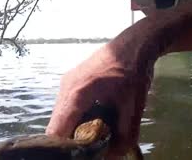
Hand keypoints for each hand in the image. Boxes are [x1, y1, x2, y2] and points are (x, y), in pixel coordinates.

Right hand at [45, 43, 152, 157]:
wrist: (135, 44)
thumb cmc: (133, 72)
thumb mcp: (132, 106)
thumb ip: (124, 134)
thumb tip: (114, 155)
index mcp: (77, 94)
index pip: (57, 130)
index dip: (64, 148)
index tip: (78, 155)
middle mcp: (66, 87)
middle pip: (57, 123)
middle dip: (70, 139)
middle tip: (88, 148)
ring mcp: (67, 81)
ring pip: (61, 114)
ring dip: (73, 127)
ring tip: (92, 134)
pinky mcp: (73, 79)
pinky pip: (67, 104)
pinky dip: (76, 116)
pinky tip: (93, 117)